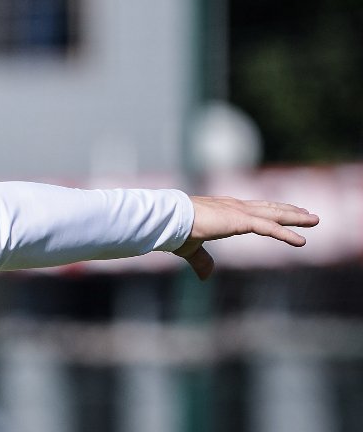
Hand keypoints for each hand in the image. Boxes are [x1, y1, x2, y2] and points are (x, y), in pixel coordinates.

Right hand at [172, 196, 318, 279]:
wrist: (169, 221)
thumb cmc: (176, 231)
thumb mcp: (192, 248)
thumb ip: (202, 261)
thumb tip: (206, 276)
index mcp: (224, 210)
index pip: (254, 209)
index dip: (271, 211)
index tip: (286, 212)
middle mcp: (234, 207)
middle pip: (269, 208)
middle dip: (289, 211)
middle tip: (309, 214)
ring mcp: (239, 212)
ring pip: (274, 214)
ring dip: (295, 218)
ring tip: (314, 220)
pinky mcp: (241, 220)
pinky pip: (270, 228)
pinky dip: (286, 235)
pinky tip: (301, 242)